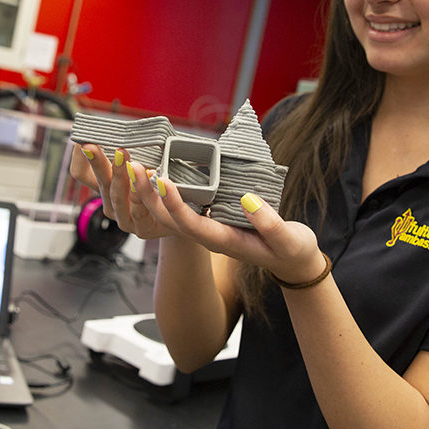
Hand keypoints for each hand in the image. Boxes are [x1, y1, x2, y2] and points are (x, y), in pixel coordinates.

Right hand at [72, 143, 182, 240]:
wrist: (183, 218)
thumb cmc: (161, 187)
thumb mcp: (144, 165)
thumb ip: (133, 153)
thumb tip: (125, 126)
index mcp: (106, 187)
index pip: (81, 173)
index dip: (80, 157)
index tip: (84, 141)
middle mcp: (112, 205)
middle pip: (101, 181)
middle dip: (100, 162)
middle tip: (101, 146)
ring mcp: (126, 220)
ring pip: (119, 197)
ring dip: (123, 177)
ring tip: (131, 161)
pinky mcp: (144, 230)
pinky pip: (142, 212)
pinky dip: (147, 194)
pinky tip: (156, 180)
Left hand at [140, 173, 325, 285]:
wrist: (293, 263)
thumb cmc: (292, 250)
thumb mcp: (288, 240)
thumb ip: (270, 224)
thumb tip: (248, 200)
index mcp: (224, 241)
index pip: (191, 224)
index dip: (174, 203)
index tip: (162, 180)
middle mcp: (209, 236)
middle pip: (170, 219)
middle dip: (149, 194)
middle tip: (134, 166)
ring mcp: (208, 229)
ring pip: (170, 214)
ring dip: (151, 192)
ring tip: (137, 165)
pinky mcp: (212, 219)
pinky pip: (182, 206)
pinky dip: (166, 190)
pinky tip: (158, 170)